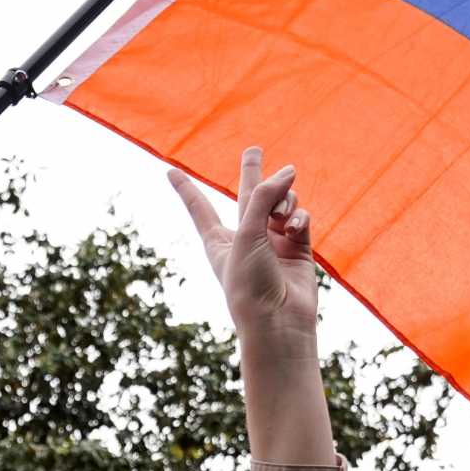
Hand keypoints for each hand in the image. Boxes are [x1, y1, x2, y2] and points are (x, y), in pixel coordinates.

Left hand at [171, 147, 315, 347]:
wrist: (277, 321)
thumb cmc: (249, 282)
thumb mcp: (246, 234)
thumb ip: (264, 196)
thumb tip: (289, 170)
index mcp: (219, 240)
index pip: (200, 208)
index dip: (185, 189)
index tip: (169, 171)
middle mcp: (246, 237)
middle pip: (249, 195)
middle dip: (252, 171)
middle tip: (253, 149)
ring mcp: (274, 241)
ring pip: (282, 202)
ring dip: (283, 200)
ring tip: (280, 217)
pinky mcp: (298, 247)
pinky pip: (300, 217)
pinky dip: (298, 218)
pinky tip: (293, 229)